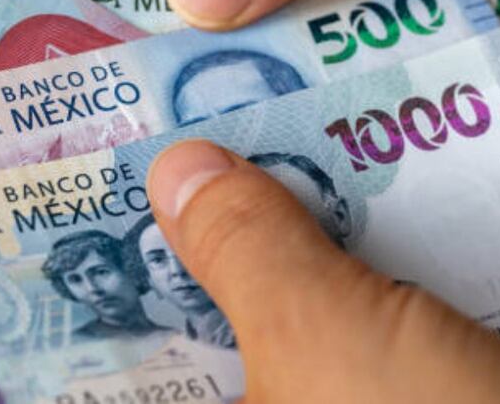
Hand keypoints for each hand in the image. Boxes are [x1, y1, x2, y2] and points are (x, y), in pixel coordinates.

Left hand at [147, 139, 499, 402]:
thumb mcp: (324, 334)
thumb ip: (247, 245)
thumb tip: (174, 165)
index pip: (128, 335)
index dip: (115, 248)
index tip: (114, 164)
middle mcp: (252, 402)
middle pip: (204, 304)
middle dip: (208, 219)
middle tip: (191, 124)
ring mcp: (322, 395)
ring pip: (280, 299)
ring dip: (285, 223)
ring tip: (261, 129)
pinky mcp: (385, 381)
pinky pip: (344, 305)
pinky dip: (347, 249)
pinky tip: (352, 184)